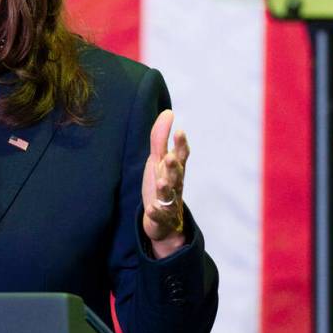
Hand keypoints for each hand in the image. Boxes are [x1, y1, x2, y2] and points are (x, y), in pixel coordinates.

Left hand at [141, 109, 190, 258]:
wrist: (164, 220)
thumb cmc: (163, 183)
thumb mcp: (158, 159)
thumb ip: (160, 137)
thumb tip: (168, 112)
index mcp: (175, 169)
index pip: (181, 155)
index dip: (181, 145)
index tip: (179, 132)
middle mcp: (175, 184)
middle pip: (177, 174)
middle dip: (174, 166)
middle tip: (170, 158)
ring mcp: (170, 201)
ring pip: (170, 195)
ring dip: (166, 189)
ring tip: (161, 182)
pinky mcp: (162, 217)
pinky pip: (160, 215)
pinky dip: (156, 213)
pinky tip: (151, 209)